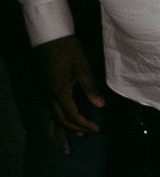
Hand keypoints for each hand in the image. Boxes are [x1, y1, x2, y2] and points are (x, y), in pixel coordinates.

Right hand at [35, 34, 103, 149]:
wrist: (49, 37)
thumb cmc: (68, 50)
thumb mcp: (83, 67)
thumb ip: (91, 88)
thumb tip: (101, 105)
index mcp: (60, 92)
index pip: (72, 115)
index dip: (85, 124)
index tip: (96, 129)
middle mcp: (48, 96)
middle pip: (60, 120)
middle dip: (74, 129)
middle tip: (88, 133)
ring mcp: (43, 93)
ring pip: (51, 117)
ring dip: (61, 129)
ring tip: (69, 139)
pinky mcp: (41, 89)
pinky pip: (46, 110)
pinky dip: (53, 120)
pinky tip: (57, 122)